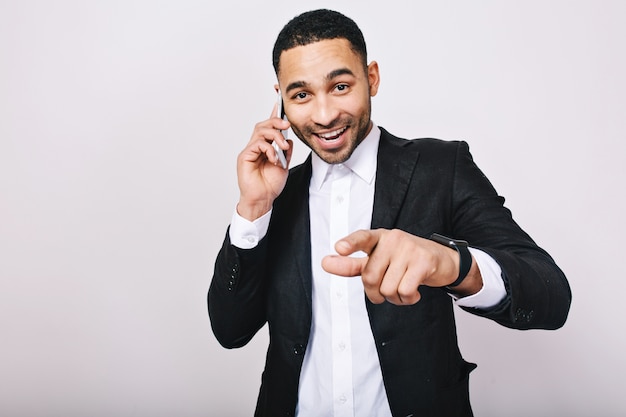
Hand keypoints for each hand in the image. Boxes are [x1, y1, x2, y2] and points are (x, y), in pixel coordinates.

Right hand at [236, 104, 292, 220]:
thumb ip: (286, 150)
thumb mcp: (284, 164)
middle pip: (264, 124)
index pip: (270, 126)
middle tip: (287, 126)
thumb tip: (289, 139)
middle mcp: (257, 146)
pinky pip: (257, 144)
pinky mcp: (245, 156)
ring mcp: (250, 150)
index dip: (275, 112)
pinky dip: (269, 149)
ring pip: (260, 131)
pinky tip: (274, 158)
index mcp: (267, 146)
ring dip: (275, 135)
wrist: (262, 200)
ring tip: (282, 146)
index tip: (280, 98)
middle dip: (276, 121)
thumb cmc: (271, 185)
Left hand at [321, 229, 481, 304]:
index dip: (350, 244)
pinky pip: (405, 291)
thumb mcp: (377, 260)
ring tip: (404, 288)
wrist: (441, 261)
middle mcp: (392, 238)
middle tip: (388, 289)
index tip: (339, 248)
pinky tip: (414, 292)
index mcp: (377, 237)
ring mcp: (409, 248)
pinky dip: (408, 299)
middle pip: (370, 277)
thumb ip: (351, 264)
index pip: (361, 238)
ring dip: (394, 298)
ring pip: (388, 288)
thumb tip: (325, 262)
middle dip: (376, 293)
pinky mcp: (424, 261)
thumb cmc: (403, 261)